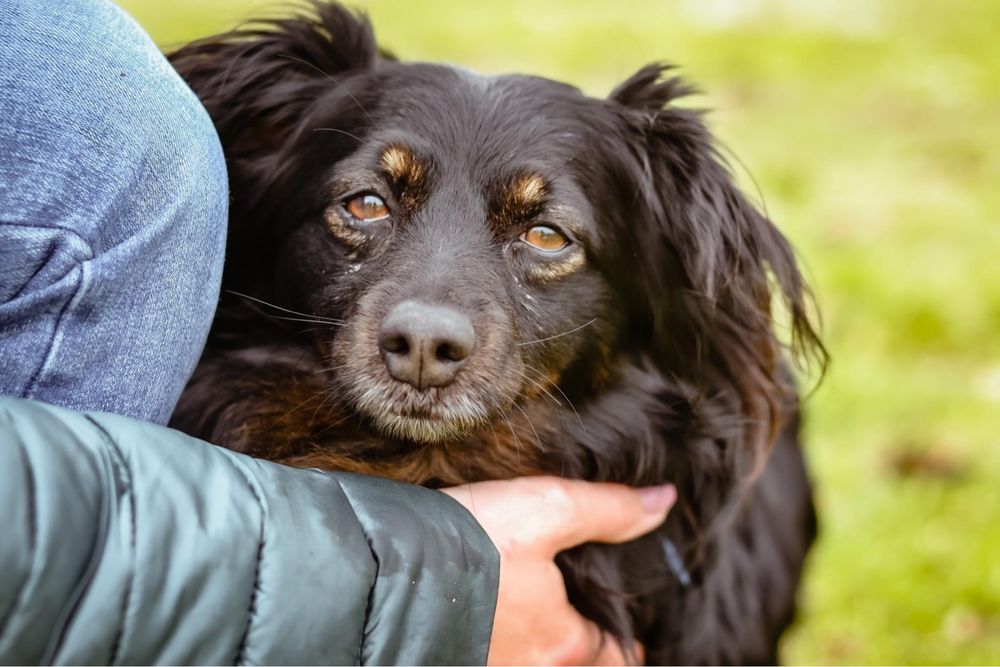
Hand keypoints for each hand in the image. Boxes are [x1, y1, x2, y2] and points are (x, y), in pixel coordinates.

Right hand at [442, 476, 675, 665]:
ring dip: (538, 647)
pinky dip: (503, 645)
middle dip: (579, 650)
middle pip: (572, 666)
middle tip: (583, 629)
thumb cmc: (468, 542)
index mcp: (561, 644)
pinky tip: (491, 618)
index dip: (621, 643)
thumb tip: (663, 502)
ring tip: (537, 620)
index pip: (613, 657)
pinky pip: (495, 657)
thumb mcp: (546, 508)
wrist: (378, 567)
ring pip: (529, 663)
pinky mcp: (450, 661)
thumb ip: (609, 510)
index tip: (624, 636)